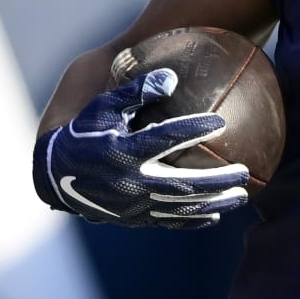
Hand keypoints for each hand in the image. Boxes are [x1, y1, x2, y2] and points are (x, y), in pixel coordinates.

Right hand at [34, 69, 249, 228]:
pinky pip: (168, 221)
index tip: (221, 123)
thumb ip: (135, 92)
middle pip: (183, 184)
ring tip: (241, 196)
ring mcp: (133, 205)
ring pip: (180, 208)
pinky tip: (215, 216)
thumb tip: (171, 77)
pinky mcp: (133, 218)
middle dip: (217, 180)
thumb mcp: (103, 107)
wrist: (55, 176)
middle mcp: (131, 182)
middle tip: (244, 171)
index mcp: (124, 151)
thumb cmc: (84, 133)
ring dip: (214, 203)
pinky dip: (192, 220)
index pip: (165, 139)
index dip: (194, 130)